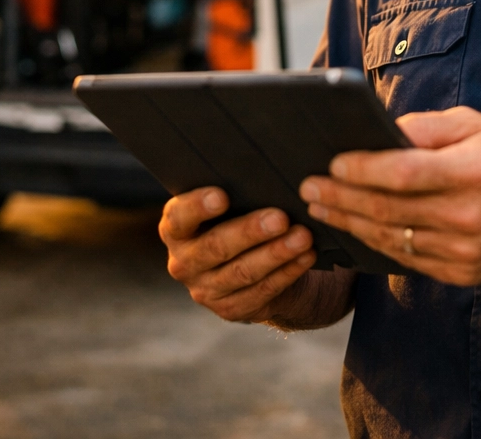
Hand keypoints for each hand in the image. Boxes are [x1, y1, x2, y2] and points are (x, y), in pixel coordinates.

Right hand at [160, 186, 317, 321]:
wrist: (246, 264)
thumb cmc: (234, 219)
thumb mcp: (225, 207)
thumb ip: (231, 193)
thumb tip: (261, 172)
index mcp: (175, 230)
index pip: (178, 218)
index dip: (197, 207)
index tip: (222, 196)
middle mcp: (183, 262)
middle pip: (216, 247)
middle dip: (250, 232)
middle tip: (280, 218)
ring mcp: (205, 290)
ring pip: (243, 272)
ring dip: (276, 254)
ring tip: (302, 237)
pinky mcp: (230, 308)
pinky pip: (262, 290)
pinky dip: (287, 272)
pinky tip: (306, 256)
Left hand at [299, 106, 480, 285]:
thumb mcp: (475, 126)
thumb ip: (426, 128)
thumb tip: (377, 132)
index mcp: (473, 172)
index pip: (403, 173)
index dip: (362, 170)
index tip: (331, 163)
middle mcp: (470, 215)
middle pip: (388, 210)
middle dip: (341, 198)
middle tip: (308, 187)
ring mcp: (466, 251)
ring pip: (392, 239)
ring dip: (349, 224)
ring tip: (321, 208)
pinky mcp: (463, 274)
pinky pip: (408, 259)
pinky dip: (376, 243)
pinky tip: (354, 228)